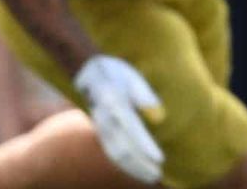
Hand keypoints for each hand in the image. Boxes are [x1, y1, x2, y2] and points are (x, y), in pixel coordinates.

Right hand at [73, 55, 164, 184]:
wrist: (86, 70)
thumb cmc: (115, 72)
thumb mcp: (131, 76)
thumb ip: (144, 95)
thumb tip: (160, 118)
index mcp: (113, 104)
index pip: (132, 131)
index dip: (145, 147)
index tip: (160, 159)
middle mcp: (104, 119)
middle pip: (122, 148)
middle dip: (140, 164)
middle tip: (158, 175)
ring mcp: (100, 127)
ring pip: (115, 153)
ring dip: (133, 167)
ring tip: (151, 177)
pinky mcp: (100, 130)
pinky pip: (111, 150)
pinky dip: (123, 162)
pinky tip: (137, 169)